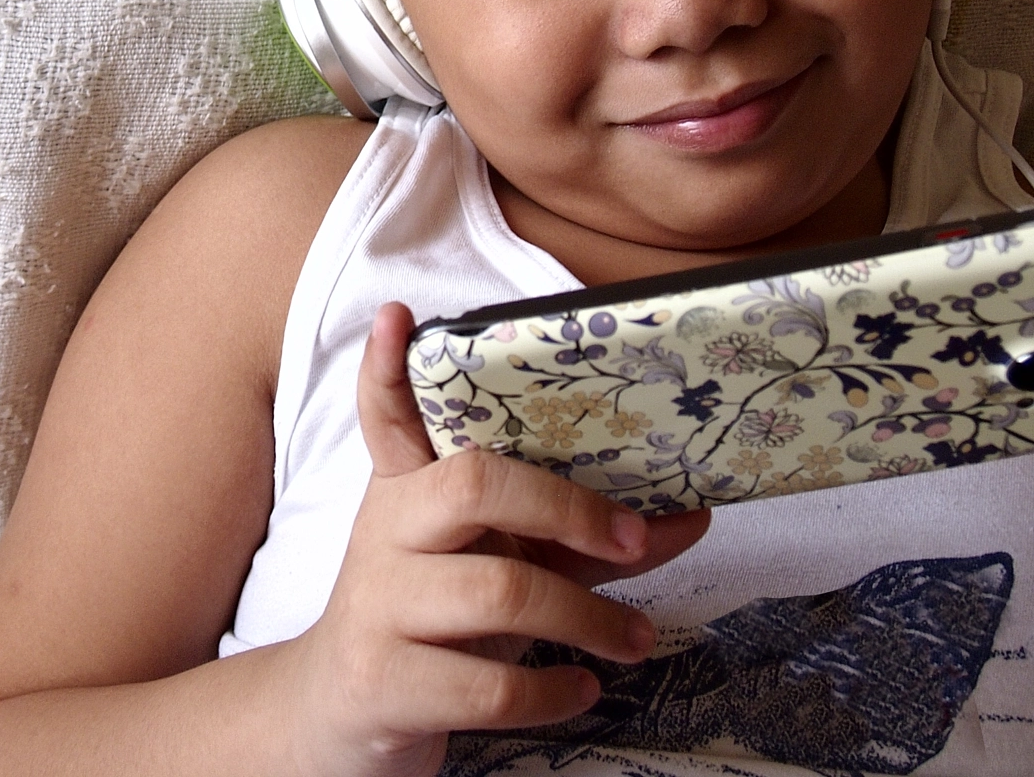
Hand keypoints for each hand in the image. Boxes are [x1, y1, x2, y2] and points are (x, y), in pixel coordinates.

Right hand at [278, 303, 709, 776]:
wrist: (344, 716)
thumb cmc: (439, 621)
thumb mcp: (502, 565)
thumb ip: (581, 539)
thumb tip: (689, 515)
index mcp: (406, 489)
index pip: (389, 415)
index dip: (388, 366)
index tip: (400, 317)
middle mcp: (385, 532)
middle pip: (475, 485)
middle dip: (569, 508)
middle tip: (633, 538)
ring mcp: (379, 605)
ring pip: (499, 591)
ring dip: (589, 618)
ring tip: (634, 638)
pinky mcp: (385, 682)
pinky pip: (487, 685)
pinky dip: (550, 691)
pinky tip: (580, 690)